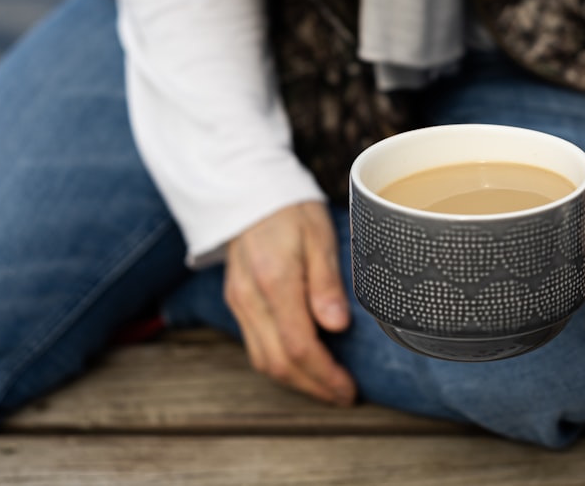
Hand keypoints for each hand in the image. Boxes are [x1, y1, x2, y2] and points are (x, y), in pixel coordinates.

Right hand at [224, 202, 355, 405]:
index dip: (324, 374)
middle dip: (313, 387)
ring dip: (296, 381)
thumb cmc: (291, 209)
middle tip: (344, 395)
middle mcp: (250, 297)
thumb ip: (326, 282)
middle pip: (277, 362)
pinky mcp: (236, 302)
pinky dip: (281, 364)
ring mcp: (238, 301)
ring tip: (329, 387)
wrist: (248, 189)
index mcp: (274, 279)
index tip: (348, 388)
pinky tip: (305, 365)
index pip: (297, 344)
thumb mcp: (319, 235)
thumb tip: (337, 326)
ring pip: (262, 360)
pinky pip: (255, 346)